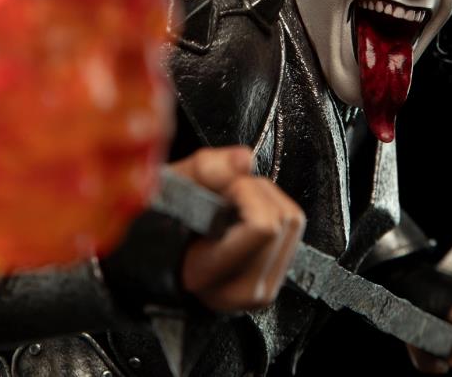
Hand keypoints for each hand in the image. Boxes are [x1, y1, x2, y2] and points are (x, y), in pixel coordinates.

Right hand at [169, 146, 305, 311]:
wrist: (157, 256)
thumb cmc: (159, 222)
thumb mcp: (171, 185)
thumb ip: (205, 168)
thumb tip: (244, 160)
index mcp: (208, 275)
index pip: (261, 227)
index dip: (243, 192)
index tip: (220, 189)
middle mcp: (240, 291)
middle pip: (282, 219)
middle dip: (254, 191)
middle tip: (225, 195)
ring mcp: (262, 289)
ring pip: (293, 221)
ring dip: (265, 197)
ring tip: (234, 204)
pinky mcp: (275, 278)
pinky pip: (294, 231)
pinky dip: (273, 209)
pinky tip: (246, 215)